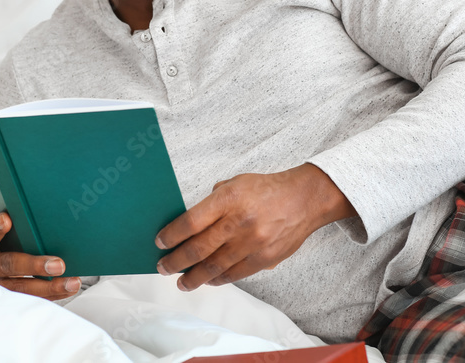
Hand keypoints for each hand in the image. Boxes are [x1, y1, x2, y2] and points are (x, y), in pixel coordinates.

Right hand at [0, 212, 80, 300]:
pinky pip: (29, 301)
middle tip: (58, 264)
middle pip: (8, 266)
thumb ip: (5, 231)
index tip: (6, 220)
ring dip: (49, 286)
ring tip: (72, 282)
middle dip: (34, 266)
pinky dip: (51, 295)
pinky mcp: (3, 304)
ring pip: (21, 290)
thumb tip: (37, 216)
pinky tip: (68, 289)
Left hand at [154, 163, 354, 291]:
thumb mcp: (236, 183)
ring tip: (181, 282)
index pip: (191, 222)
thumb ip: (213, 200)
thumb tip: (190, 223)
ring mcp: (253, 243)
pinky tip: (207, 280)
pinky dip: (218, 279)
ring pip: (215, 267)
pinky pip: (235, 274)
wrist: (304, 199)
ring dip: (194, 277)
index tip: (160, 242)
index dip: (171, 235)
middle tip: (162, 267)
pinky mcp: (265, 259)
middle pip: (199, 248)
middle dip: (176, 261)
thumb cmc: (266, 189)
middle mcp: (239, 222)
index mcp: (229, 199)